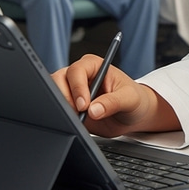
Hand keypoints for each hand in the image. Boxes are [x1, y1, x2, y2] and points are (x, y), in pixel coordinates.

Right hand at [52, 54, 178, 135]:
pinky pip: (58, 110)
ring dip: (61, 107)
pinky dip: (61, 117)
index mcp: (94, 66)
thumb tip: (94, 110)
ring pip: (54, 94)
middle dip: (65, 98)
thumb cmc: (134, 99)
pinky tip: (72, 124)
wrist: (133, 115)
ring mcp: (72, 92)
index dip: (77, 87)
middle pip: (59, 80)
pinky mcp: (69, 107)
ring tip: (77, 119)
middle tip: (77, 114)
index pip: (77, 71)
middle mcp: (80, 76)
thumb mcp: (129, 99)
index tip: (84, 105)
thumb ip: (112, 102)